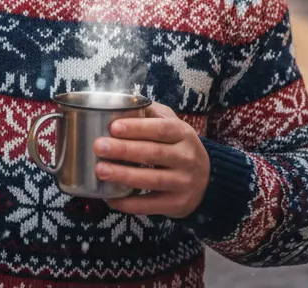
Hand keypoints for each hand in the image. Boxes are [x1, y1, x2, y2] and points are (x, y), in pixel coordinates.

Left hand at [93, 102, 209, 217]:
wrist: (208, 179)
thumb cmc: (178, 145)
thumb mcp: (172, 123)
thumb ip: (151, 113)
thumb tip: (122, 102)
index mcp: (183, 133)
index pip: (160, 129)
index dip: (137, 128)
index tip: (113, 127)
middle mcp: (186, 158)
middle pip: (153, 153)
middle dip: (123, 150)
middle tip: (99, 147)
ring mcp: (184, 183)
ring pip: (151, 180)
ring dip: (124, 176)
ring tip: (101, 171)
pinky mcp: (178, 204)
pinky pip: (152, 205)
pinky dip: (130, 203)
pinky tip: (111, 198)